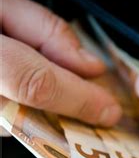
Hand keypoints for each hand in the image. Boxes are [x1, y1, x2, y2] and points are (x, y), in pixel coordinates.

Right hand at [0, 0, 121, 128]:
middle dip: (68, 112)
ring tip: (52, 90)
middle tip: (92, 105)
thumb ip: (46, 31)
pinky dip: (24, 115)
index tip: (108, 110)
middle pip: (27, 114)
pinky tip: (27, 95)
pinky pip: (3, 125)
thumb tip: (88, 67)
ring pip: (14, 126)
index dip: (77, 100)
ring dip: (44, 113)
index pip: (34, 83)